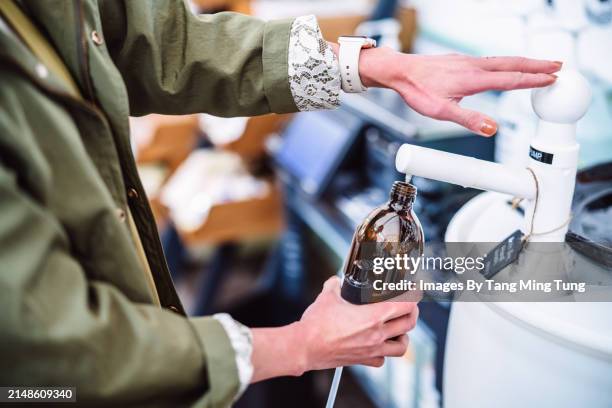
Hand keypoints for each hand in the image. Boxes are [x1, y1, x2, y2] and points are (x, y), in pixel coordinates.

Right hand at [250, 277, 418, 382]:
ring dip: (404, 336)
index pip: (405, 306)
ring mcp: (372, 349)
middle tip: (410, 307)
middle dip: (412, 313)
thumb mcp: (327, 296)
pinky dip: (384, 352)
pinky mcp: (362, 360)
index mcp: (373, 316)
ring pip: (401, 346)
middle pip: (408, 324)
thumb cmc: (316, 325)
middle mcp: (377, 334)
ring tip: (399, 329)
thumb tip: (336, 281)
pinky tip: (379, 345)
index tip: (412, 292)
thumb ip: (334, 285)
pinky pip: (382, 360)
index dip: (412, 297)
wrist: (305, 346)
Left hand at [331, 44, 561, 135]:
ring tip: (539, 64)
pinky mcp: (460, 61)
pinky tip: (504, 66)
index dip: (532, 80)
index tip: (552, 79)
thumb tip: (491, 128)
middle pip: (512, 64)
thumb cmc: (418, 91)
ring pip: (502, 60)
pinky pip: (490, 60)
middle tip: (558, 65)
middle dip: (537, 65)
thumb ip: (468, 119)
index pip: (510, 79)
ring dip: (523, 62)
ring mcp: (467, 61)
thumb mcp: (441, 111)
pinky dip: (506, 62)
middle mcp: (473, 66)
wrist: (400, 71)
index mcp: (473, 79)